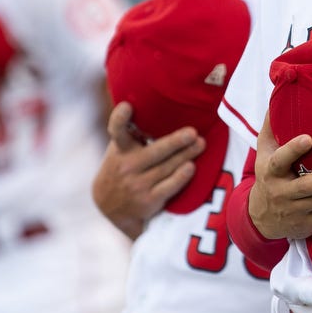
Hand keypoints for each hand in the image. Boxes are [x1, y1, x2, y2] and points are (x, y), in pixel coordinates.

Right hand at [92, 102, 205, 238]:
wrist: (110, 208)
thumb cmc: (122, 168)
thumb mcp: (120, 150)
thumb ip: (133, 133)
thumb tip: (157, 105)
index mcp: (120, 149)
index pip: (117, 131)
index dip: (120, 118)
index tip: (127, 106)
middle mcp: (127, 166)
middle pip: (155, 151)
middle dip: (175, 142)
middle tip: (193, 132)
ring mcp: (138, 184)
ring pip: (167, 167)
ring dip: (186, 155)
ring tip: (201, 144)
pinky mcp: (148, 200)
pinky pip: (169, 186)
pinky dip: (181, 176)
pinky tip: (191, 167)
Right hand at [248, 114, 311, 240]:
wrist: (261, 217)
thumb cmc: (268, 174)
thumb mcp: (264, 151)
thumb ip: (272, 126)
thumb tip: (281, 91)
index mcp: (270, 172)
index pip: (280, 161)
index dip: (293, 150)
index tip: (309, 138)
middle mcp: (282, 193)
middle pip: (306, 185)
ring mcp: (295, 210)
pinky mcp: (308, 222)